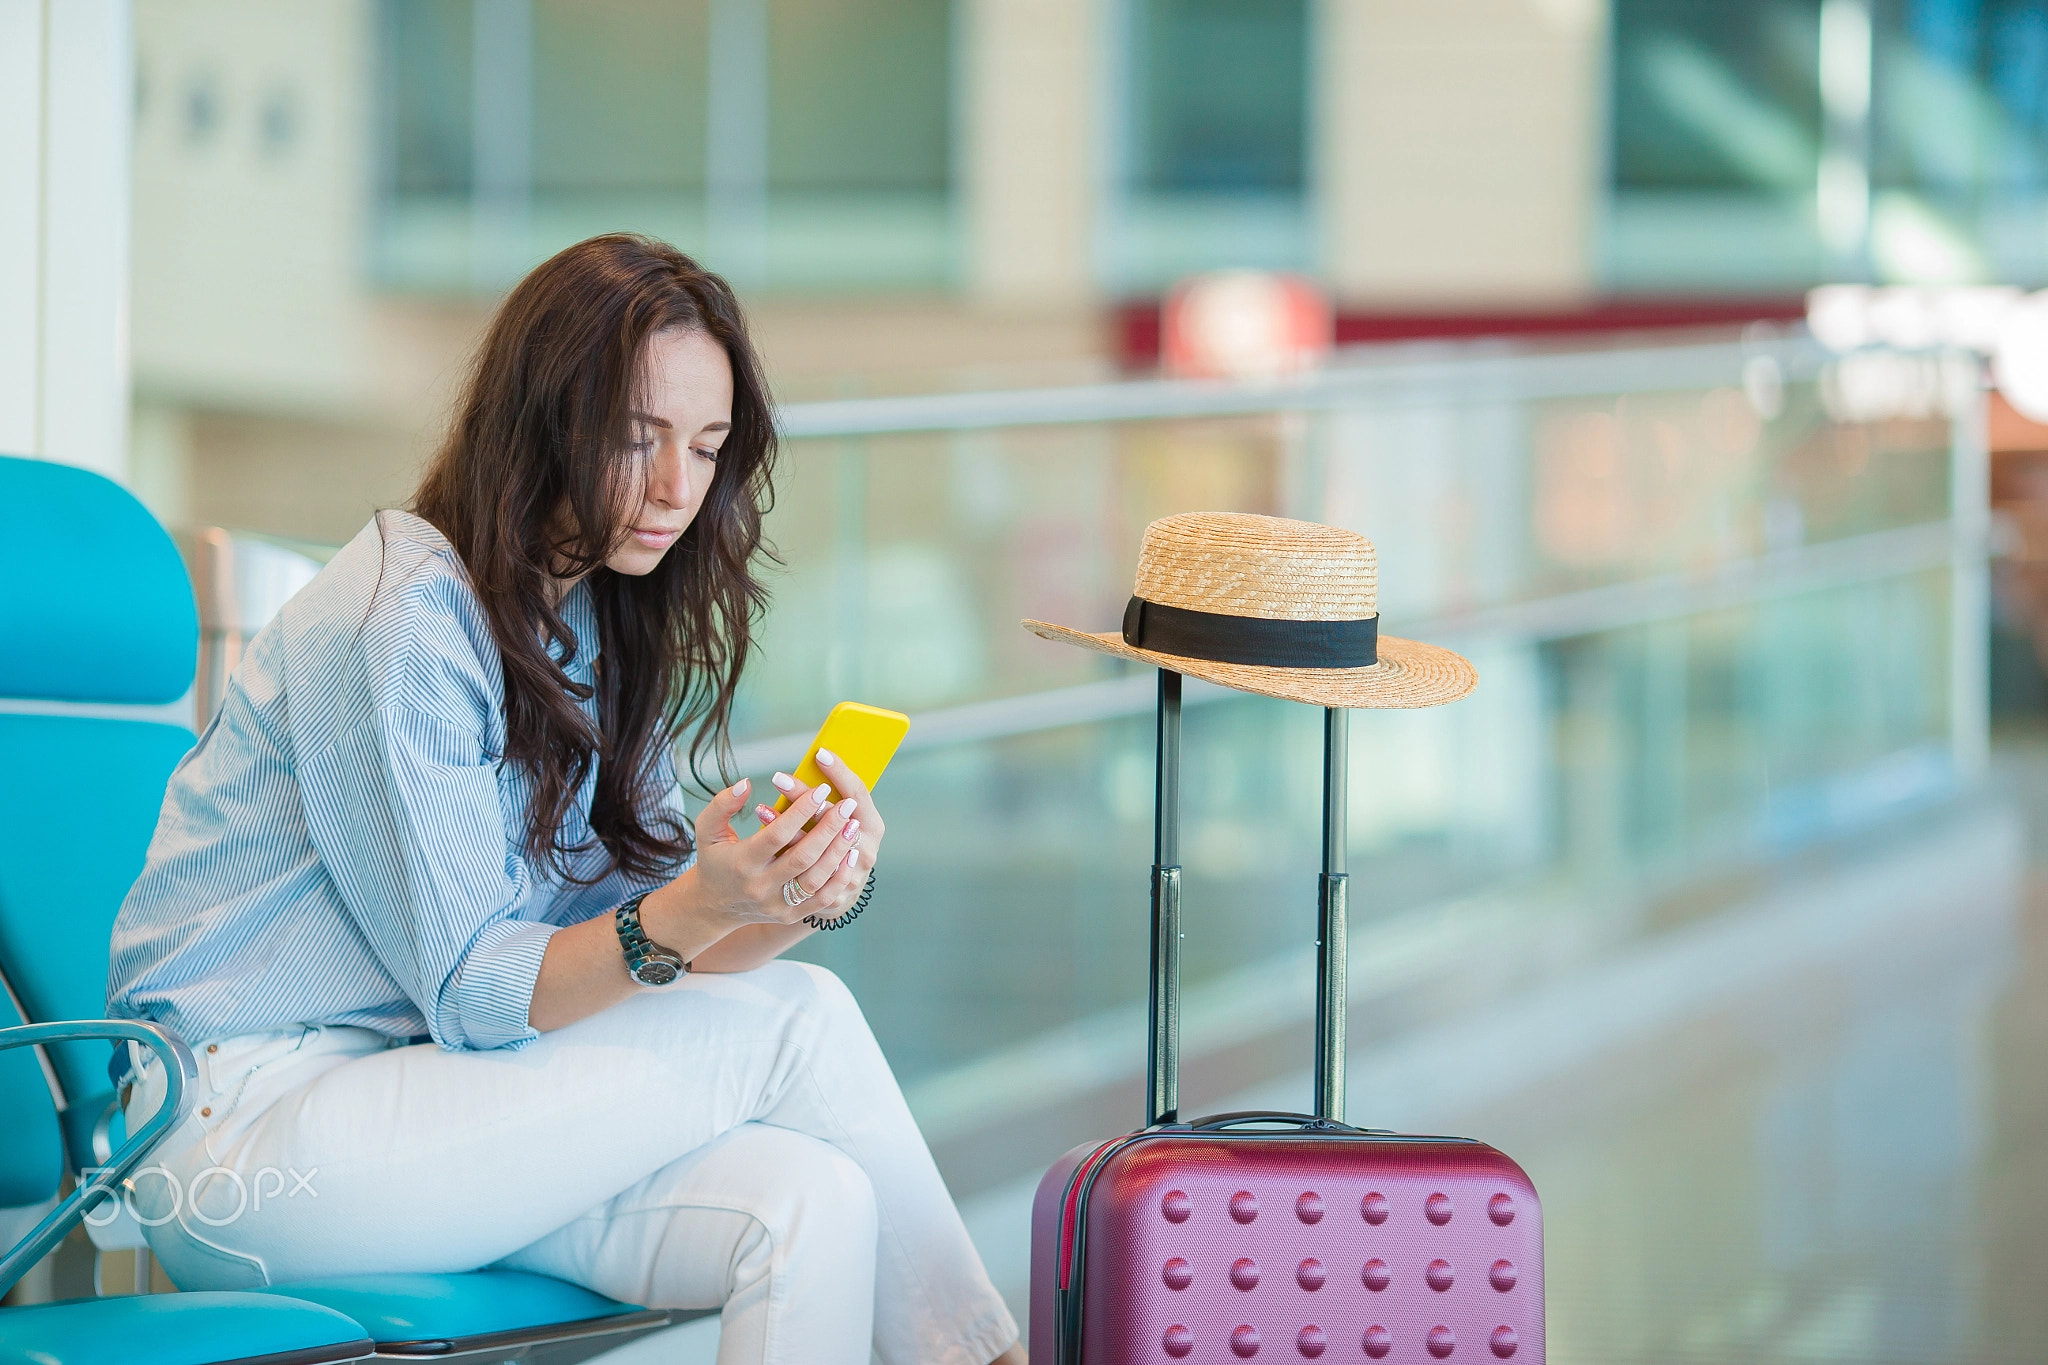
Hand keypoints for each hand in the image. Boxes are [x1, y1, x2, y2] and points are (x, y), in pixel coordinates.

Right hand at [672, 776, 869, 931]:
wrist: (715, 906)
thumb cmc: (715, 860)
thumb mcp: (707, 830)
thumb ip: (722, 804)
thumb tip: (746, 784)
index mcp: (741, 863)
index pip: (777, 835)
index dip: (801, 811)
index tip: (822, 789)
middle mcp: (760, 887)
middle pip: (802, 857)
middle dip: (828, 829)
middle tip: (847, 805)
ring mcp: (777, 905)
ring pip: (816, 880)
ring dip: (838, 852)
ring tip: (853, 826)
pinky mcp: (790, 915)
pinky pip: (821, 899)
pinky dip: (839, 877)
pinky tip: (851, 854)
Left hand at [766, 747, 884, 893]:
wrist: (836, 890)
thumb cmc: (835, 842)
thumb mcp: (847, 817)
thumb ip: (835, 792)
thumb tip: (817, 760)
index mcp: (872, 823)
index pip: (857, 792)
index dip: (840, 772)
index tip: (819, 753)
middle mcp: (865, 848)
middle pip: (832, 818)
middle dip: (803, 797)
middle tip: (778, 778)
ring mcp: (849, 874)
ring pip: (814, 849)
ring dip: (787, 825)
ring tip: (761, 809)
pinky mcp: (830, 896)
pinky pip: (801, 873)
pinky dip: (782, 853)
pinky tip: (763, 836)